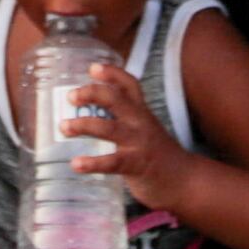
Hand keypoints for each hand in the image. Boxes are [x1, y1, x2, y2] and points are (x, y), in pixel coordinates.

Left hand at [61, 59, 184, 202]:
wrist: (184, 181)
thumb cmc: (157, 155)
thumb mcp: (144, 130)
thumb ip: (125, 121)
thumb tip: (89, 115)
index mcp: (141, 112)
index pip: (129, 85)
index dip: (112, 73)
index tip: (93, 67)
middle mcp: (140, 122)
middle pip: (116, 99)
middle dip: (92, 93)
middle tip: (71, 96)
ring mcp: (138, 143)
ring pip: (108, 128)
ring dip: (83, 125)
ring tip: (64, 127)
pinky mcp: (136, 164)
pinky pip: (111, 162)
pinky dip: (91, 163)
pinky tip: (76, 164)